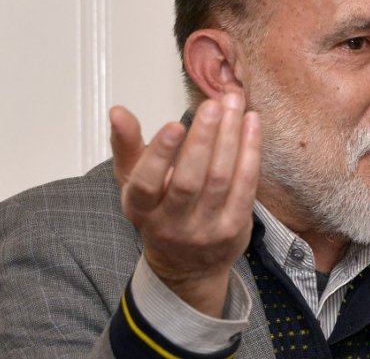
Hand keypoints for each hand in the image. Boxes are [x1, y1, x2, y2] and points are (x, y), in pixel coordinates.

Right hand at [109, 92, 260, 316]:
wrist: (188, 266)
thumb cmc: (159, 211)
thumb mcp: (134, 182)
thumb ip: (127, 145)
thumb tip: (118, 111)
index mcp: (142, 210)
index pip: (147, 184)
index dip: (160, 155)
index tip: (174, 124)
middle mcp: (172, 224)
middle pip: (189, 180)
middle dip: (203, 139)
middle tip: (213, 105)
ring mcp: (206, 229)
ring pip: (221, 179)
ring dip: (230, 137)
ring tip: (234, 103)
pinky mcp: (235, 227)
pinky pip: (245, 185)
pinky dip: (250, 151)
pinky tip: (251, 123)